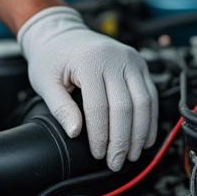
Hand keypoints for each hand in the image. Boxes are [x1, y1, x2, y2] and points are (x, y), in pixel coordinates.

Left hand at [19, 6, 157, 170]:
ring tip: (132, 154)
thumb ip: (60, 108)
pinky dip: (149, 120)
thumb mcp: (45, 81)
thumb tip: (75, 132)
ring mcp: (131, 60)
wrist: (63, 33)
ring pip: (144, 103)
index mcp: (90, 61)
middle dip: (122, 140)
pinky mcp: (140, 65)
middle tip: (116, 162)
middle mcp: (115, 58)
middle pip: (126, 107)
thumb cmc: (52, 56)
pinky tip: (144, 138)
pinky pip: (150, 96)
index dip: (100, 135)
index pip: (99, 107)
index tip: (98, 154)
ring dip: (140, 133)